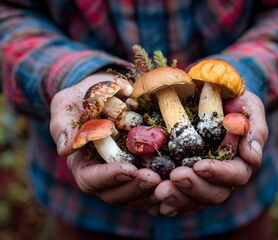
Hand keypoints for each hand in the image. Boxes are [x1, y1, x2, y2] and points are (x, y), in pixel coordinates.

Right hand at [50, 73, 160, 208]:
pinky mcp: (145, 170)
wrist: (108, 93)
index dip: (109, 178)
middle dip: (135, 187)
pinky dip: (167, 188)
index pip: (91, 180)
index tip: (128, 169)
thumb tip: (64, 149)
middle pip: (117, 194)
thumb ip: (64, 126)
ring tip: (169, 181)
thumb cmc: (81, 100)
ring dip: (154, 191)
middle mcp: (106, 177)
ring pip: (138, 194)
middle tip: (153, 178)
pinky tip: (179, 184)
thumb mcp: (66, 107)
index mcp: (83, 165)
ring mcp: (127, 176)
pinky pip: (155, 187)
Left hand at [152, 91, 267, 215]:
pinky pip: (177, 199)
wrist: (211, 92)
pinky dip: (168, 203)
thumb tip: (252, 158)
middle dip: (195, 188)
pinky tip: (154, 203)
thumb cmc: (234, 99)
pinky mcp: (184, 181)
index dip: (219, 173)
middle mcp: (222, 176)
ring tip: (159, 190)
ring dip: (178, 197)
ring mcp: (203, 181)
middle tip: (175, 177)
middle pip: (215, 194)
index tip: (200, 166)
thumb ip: (254, 130)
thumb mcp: (249, 107)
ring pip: (194, 199)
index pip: (236, 174)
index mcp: (240, 161)